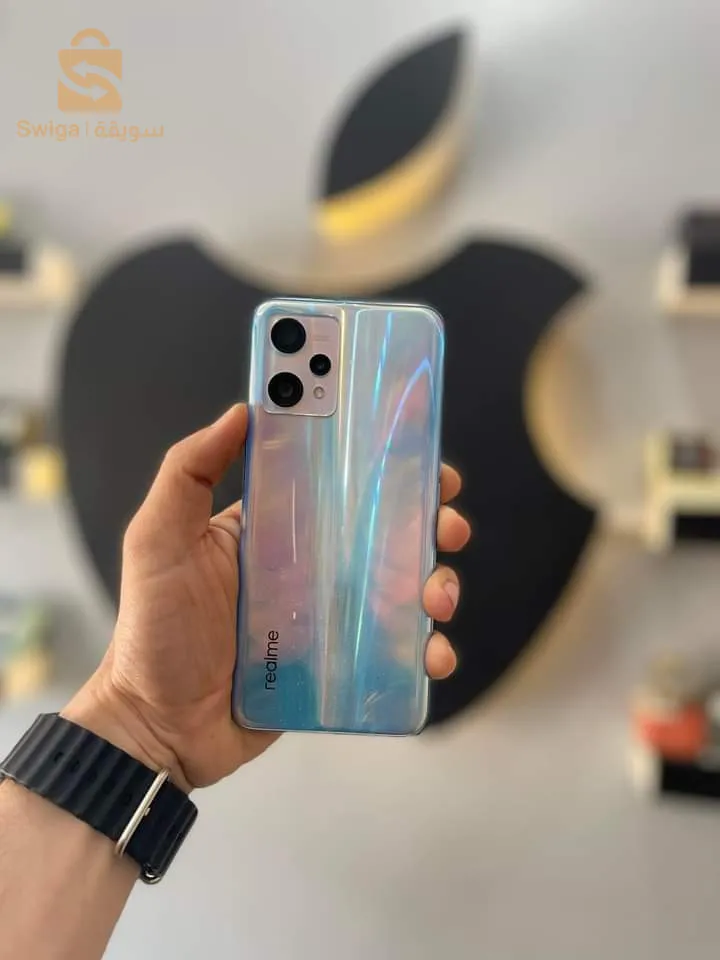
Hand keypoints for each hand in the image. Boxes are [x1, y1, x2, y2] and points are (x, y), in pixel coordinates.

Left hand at [65, 405, 470, 791]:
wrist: (160, 728)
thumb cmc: (155, 631)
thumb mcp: (158, 540)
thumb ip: (188, 471)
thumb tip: (242, 410)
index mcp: (275, 529)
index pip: (338, 483)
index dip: (385, 465)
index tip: (421, 453)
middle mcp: (310, 567)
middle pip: (387, 534)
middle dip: (429, 524)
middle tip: (446, 527)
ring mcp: (329, 618)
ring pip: (402, 590)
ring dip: (438, 585)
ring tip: (436, 599)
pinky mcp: (341, 666)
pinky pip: (396, 653)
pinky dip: (426, 652)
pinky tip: (432, 656)